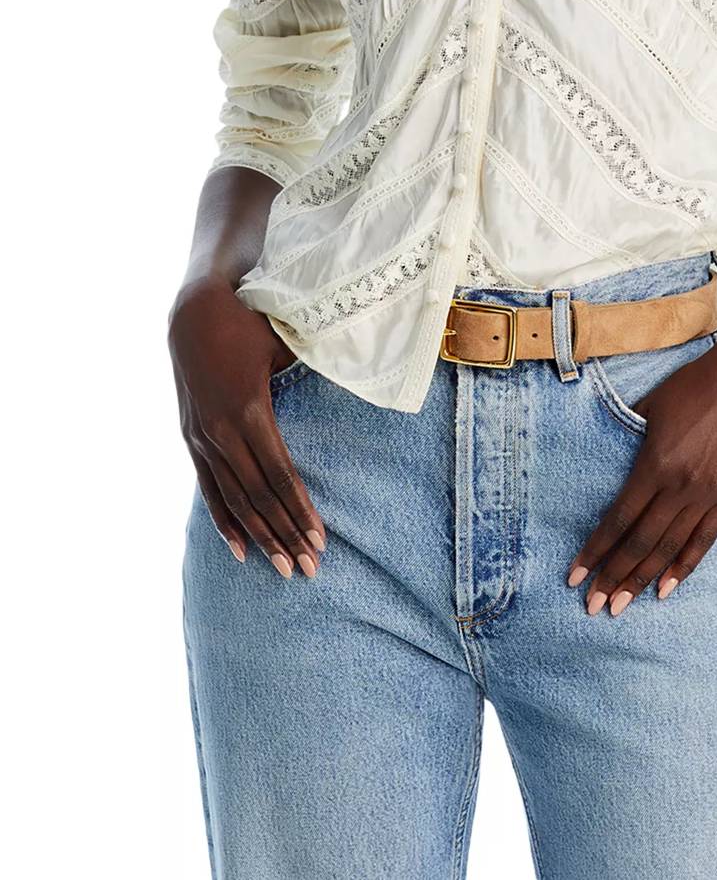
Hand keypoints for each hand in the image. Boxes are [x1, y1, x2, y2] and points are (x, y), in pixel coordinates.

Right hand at [168, 275, 326, 578]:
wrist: (191, 312)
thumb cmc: (248, 322)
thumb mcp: (284, 341)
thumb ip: (315, 366)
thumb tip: (360, 372)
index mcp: (249, 410)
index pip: (280, 474)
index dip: (300, 510)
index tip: (321, 539)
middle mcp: (222, 431)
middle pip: (259, 497)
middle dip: (286, 535)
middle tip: (311, 569)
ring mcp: (202, 439)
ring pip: (235, 500)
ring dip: (260, 537)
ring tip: (284, 568)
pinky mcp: (191, 440)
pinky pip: (209, 489)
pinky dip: (225, 521)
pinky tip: (240, 550)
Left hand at [566, 336, 716, 615]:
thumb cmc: (691, 386)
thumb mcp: (648, 407)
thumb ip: (626, 439)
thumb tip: (603, 460)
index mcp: (655, 464)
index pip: (617, 520)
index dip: (594, 551)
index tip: (574, 576)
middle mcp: (680, 486)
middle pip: (640, 543)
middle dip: (612, 578)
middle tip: (591, 608)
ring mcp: (708, 494)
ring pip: (669, 549)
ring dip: (642, 580)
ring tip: (620, 606)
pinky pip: (704, 540)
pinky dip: (684, 567)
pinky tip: (666, 588)